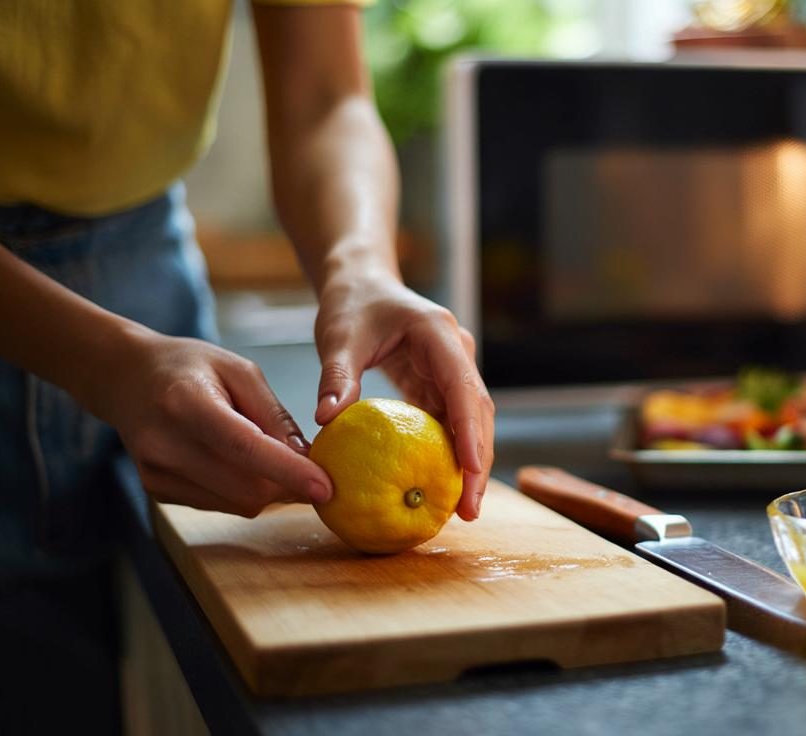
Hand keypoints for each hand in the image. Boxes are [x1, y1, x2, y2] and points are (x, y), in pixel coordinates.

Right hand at [89, 330, 333, 516]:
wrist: (126, 379)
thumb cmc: (190, 367)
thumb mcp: (240, 371)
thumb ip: (274, 415)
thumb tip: (308, 458)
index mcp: (186, 403)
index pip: (244, 448)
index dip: (289, 471)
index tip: (326, 487)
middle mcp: (164, 444)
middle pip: (245, 487)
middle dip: (288, 484)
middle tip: (312, 470)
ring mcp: (156, 473)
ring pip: (237, 503)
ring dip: (269, 490)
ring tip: (272, 458)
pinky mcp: (157, 491)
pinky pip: (220, 504)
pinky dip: (244, 491)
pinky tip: (239, 464)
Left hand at [313, 274, 493, 520]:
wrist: (363, 284)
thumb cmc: (352, 305)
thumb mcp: (339, 336)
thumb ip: (337, 376)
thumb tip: (327, 420)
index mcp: (439, 335)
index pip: (462, 387)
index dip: (470, 430)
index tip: (471, 470)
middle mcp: (457, 353)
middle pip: (478, 412)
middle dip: (479, 461)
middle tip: (469, 510)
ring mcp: (454, 370)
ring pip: (472, 422)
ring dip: (471, 465)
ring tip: (463, 510)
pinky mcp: (442, 385)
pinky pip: (453, 423)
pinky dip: (452, 455)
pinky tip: (443, 488)